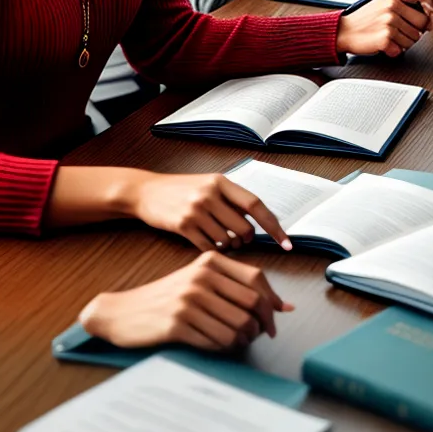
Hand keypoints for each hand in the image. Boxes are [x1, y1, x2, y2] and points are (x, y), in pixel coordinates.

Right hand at [79, 251, 293, 349]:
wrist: (122, 312)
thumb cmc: (167, 298)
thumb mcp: (199, 281)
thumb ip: (237, 288)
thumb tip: (283, 306)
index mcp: (210, 262)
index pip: (256, 278)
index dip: (272, 301)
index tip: (278, 316)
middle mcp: (201, 277)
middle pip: (252, 303)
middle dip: (263, 324)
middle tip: (260, 335)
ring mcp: (189, 300)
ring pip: (239, 325)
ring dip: (244, 339)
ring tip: (238, 341)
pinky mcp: (178, 323)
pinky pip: (218, 341)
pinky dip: (224, 347)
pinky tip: (218, 345)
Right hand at [131, 172, 291, 251]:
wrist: (146, 191)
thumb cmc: (182, 190)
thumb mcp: (208, 184)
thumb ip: (232, 199)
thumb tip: (261, 221)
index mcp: (221, 181)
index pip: (256, 206)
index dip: (273, 227)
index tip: (286, 244)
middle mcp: (210, 194)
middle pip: (244, 228)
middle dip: (246, 240)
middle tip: (240, 241)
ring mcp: (195, 209)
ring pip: (227, 240)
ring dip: (229, 246)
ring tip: (221, 239)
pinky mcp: (183, 225)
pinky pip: (209, 247)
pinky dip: (213, 249)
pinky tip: (208, 242)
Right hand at [336, 0, 432, 56]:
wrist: (345, 31)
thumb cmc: (366, 17)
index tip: (432, 13)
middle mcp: (392, 6)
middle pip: (424, 22)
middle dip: (416, 29)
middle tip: (401, 28)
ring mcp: (389, 22)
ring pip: (415, 38)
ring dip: (405, 41)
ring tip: (391, 35)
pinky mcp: (385, 38)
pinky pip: (402, 49)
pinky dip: (395, 50)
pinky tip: (385, 43)